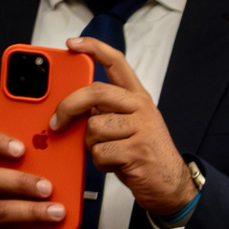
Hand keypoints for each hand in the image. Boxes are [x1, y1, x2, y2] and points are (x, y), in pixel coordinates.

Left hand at [55, 37, 192, 216]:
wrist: (170, 184)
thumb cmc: (143, 154)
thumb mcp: (128, 125)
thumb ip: (104, 111)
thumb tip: (70, 109)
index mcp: (137, 97)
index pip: (116, 62)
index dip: (93, 48)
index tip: (71, 43)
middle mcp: (140, 107)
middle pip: (95, 92)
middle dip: (69, 107)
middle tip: (57, 122)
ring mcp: (142, 128)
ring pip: (93, 127)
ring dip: (91, 145)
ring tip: (108, 152)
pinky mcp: (137, 150)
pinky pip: (100, 152)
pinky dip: (101, 163)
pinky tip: (115, 164)